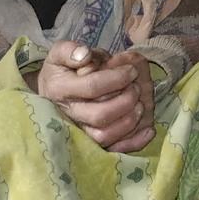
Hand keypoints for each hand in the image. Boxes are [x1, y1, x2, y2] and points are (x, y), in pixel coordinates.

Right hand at [34, 41, 156, 151]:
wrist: (50, 91)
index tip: (131, 71)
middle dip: (125, 101)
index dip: (117, 78)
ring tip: (140, 106)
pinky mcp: (89, 142)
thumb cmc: (61, 69)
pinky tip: (148, 131)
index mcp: (61, 89)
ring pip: (104, 136)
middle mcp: (69, 114)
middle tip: (136, 87)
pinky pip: (111, 149)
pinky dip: (132, 144)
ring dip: (129, 122)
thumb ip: (70, 50)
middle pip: (100, 116)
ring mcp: (79, 130)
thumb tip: (85, 55)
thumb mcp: (58, 53)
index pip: (92, 87)